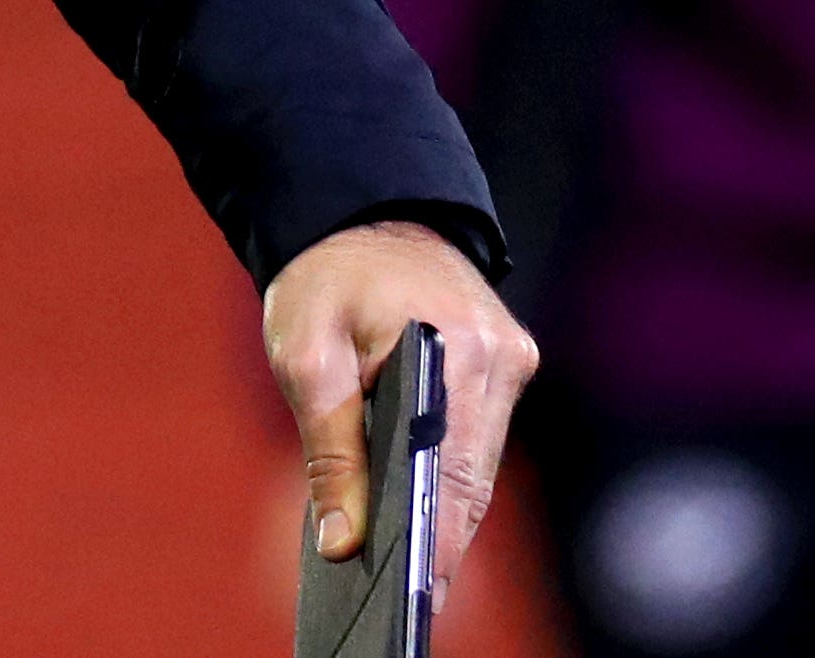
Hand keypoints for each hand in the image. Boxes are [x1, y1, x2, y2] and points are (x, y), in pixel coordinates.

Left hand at [263, 216, 539, 607]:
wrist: (362, 211)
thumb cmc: (326, 278)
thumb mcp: (305, 356)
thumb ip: (328, 452)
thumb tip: (342, 542)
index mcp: (454, 344)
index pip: (454, 467)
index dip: (439, 541)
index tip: (419, 595)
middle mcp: (499, 356)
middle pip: (473, 476)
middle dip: (440, 540)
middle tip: (404, 603)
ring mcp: (509, 360)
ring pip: (478, 465)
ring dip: (446, 514)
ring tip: (408, 578)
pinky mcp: (505, 366)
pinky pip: (478, 440)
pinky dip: (449, 477)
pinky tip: (419, 521)